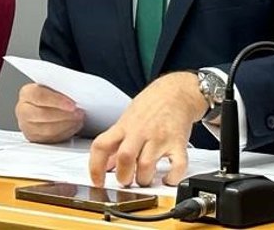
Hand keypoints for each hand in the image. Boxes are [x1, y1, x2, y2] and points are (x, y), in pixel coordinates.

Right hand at [15, 83, 84, 142]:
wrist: (45, 106)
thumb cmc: (50, 96)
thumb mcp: (52, 88)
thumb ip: (59, 90)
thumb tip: (73, 93)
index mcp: (26, 93)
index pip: (39, 96)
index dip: (57, 101)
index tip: (72, 105)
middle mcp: (23, 110)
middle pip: (43, 115)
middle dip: (64, 115)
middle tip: (78, 113)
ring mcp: (27, 126)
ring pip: (48, 130)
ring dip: (67, 125)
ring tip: (78, 119)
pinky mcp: (34, 138)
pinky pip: (51, 139)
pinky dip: (65, 133)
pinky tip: (72, 126)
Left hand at [88, 71, 201, 187]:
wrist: (177, 91)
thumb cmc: (152, 104)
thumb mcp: (128, 118)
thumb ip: (117, 141)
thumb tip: (107, 165)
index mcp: (124, 126)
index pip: (101, 145)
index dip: (95, 167)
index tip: (97, 182)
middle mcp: (140, 132)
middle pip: (125, 157)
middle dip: (122, 177)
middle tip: (125, 180)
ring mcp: (159, 138)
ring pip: (146, 165)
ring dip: (143, 179)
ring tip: (144, 179)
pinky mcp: (178, 143)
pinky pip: (177, 166)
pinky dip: (172, 178)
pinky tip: (167, 179)